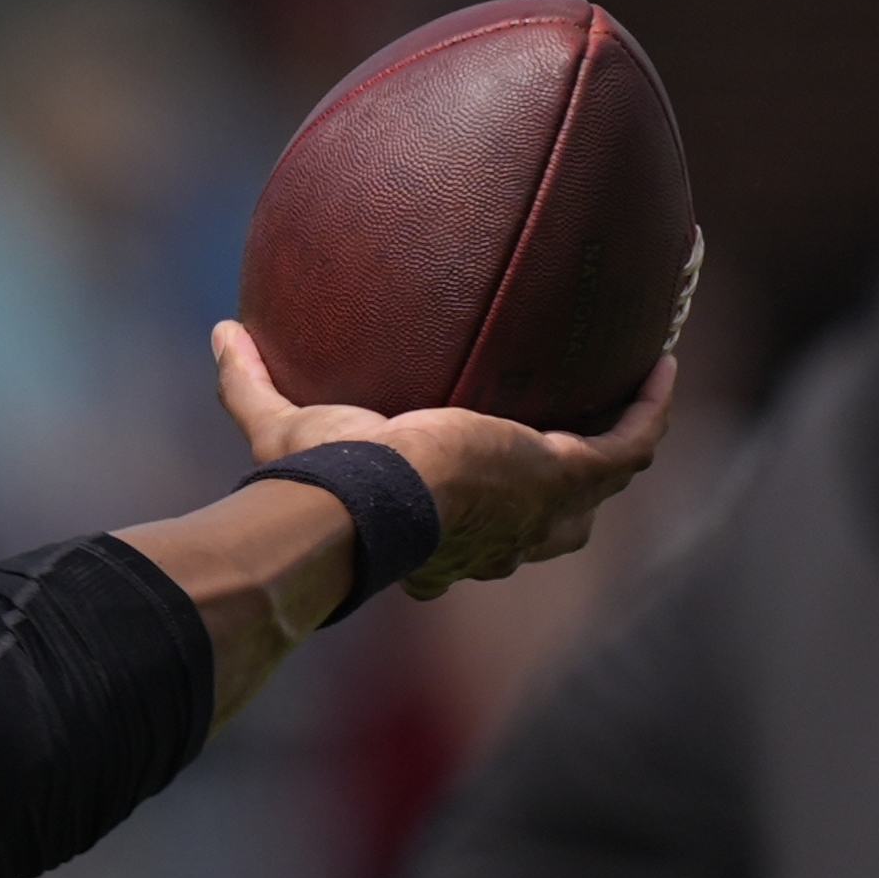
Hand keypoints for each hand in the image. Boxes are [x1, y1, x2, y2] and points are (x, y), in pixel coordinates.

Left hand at [212, 320, 675, 597]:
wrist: (369, 498)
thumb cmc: (322, 478)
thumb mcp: (280, 426)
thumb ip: (247, 384)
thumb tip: (221, 331)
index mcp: (434, 542)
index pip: (465, 546)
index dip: (475, 521)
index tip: (469, 475)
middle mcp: (494, 539)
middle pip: (546, 533)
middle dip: (559, 502)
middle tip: (565, 445)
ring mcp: (538, 514)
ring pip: (597, 491)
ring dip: (617, 446)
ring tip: (630, 399)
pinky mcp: (566, 477)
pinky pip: (630, 444)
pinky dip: (647, 407)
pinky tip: (658, 364)